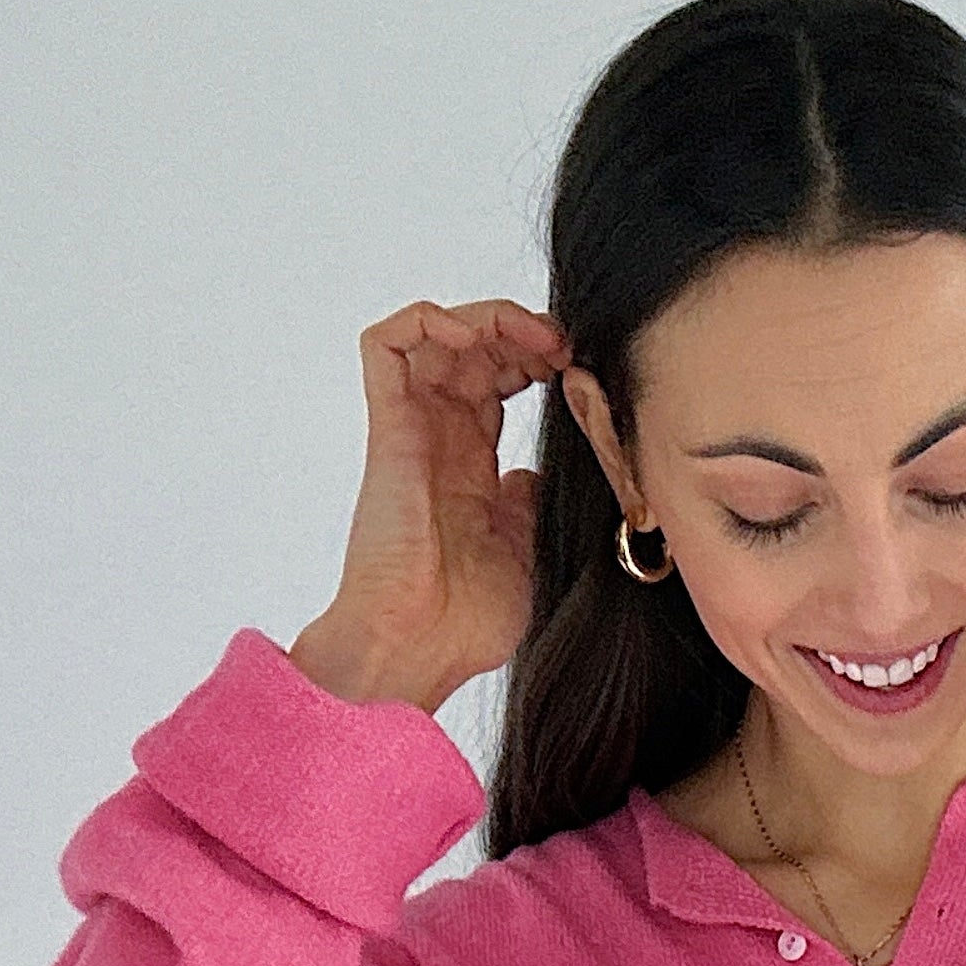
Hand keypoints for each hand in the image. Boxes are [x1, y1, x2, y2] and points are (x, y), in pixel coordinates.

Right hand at [288, 297, 568, 713]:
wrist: (421, 647)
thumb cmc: (467, 621)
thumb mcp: (527, 551)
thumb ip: (532, 504)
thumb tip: (540, 472)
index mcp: (472, 467)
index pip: (500, 383)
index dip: (538, 362)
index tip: (579, 373)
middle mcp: (439, 440)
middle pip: (474, 350)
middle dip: (522, 332)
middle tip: (564, 349)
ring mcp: (412, 430)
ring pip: (437, 334)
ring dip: (488, 318)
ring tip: (533, 338)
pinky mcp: (388, 428)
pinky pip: (386, 346)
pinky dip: (428, 320)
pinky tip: (475, 337)